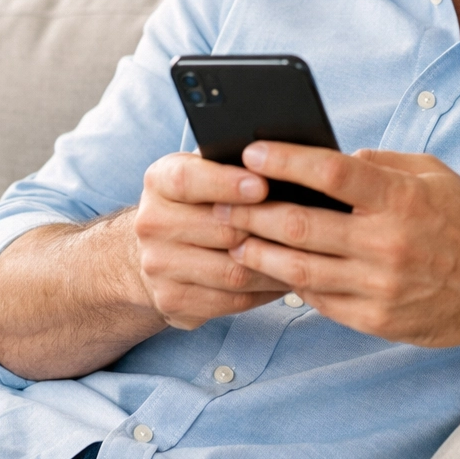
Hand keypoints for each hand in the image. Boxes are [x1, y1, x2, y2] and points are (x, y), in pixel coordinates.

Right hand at [134, 152, 289, 329]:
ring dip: (275, 265)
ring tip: (308, 254)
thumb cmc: (202, 199)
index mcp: (160, 181)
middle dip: (265, 228)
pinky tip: (288, 278)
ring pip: (231, 272)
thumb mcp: (208, 169)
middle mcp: (151, 223)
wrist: (159, 248)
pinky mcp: (172, 301)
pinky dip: (265, 291)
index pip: (188, 180)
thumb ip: (236, 162)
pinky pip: (232, 301)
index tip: (262, 185)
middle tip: (306, 226)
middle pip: (218, 229)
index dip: (226, 183)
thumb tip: (285, 157)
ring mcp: (158, 266)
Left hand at [216, 142, 459, 345]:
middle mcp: (386, 241)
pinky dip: (291, 283)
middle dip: (252, 211)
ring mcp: (380, 285)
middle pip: (300, 224)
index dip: (284, 160)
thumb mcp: (432, 172)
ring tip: (234, 238)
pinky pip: (320, 301)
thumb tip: (330, 158)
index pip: (330, 172)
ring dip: (259, 252)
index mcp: (399, 197)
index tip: (252, 152)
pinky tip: (274, 269)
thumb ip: (380, 162)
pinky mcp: (377, 319)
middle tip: (221, 201)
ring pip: (299, 269)